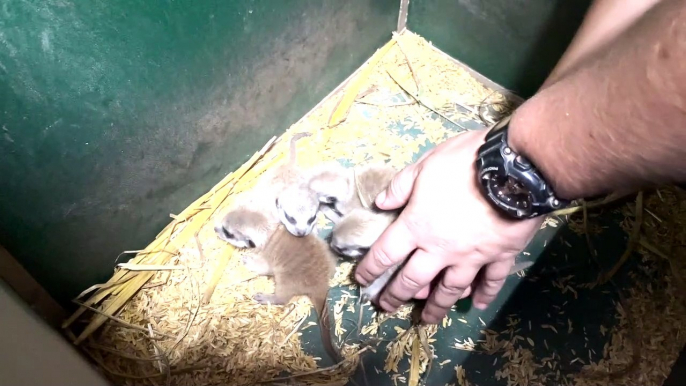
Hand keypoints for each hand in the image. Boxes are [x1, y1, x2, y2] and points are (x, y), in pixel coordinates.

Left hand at [354, 130, 541, 323]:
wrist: (515, 170)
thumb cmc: (465, 162)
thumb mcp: (426, 164)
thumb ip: (402, 185)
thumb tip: (381, 203)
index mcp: (417, 225)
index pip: (386, 253)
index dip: (371, 268)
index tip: (361, 280)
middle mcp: (440, 249)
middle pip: (414, 279)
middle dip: (396, 295)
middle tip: (386, 307)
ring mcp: (471, 257)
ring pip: (450, 289)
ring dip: (437, 306)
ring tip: (427, 319)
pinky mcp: (500, 257)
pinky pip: (490, 281)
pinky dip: (484, 294)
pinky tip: (477, 304)